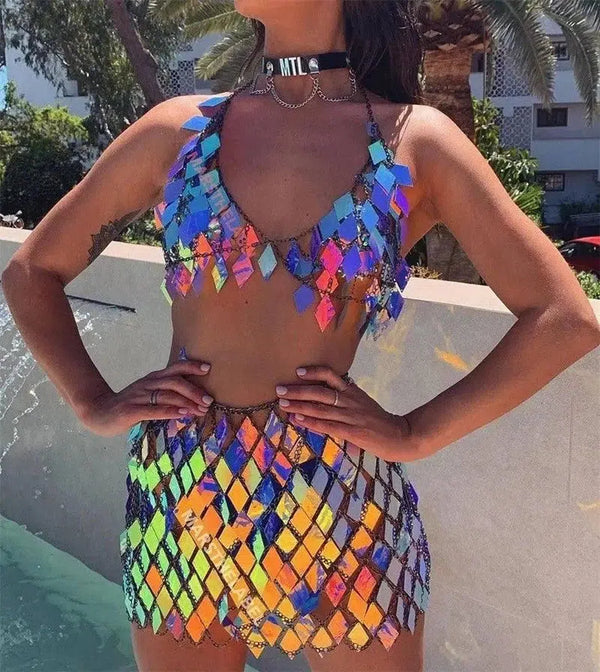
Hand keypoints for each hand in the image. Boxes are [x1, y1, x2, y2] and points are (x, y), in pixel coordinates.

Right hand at [78, 359, 213, 436]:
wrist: (98, 412)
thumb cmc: (129, 405)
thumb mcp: (149, 396)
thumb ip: (167, 395)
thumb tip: (194, 401)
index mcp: (153, 379)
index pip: (175, 368)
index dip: (191, 366)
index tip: (208, 368)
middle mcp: (147, 384)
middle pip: (174, 381)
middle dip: (194, 390)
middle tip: (208, 400)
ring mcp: (139, 396)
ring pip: (167, 394)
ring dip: (186, 401)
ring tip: (201, 409)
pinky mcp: (131, 410)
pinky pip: (154, 409)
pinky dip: (170, 410)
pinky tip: (182, 413)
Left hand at [275, 365, 419, 462]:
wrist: (402, 435)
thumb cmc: (380, 421)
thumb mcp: (364, 404)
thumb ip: (348, 399)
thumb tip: (328, 395)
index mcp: (353, 392)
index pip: (331, 376)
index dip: (314, 372)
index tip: (298, 371)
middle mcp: (350, 401)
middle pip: (319, 392)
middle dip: (297, 390)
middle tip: (279, 389)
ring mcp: (351, 416)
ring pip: (320, 409)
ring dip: (299, 406)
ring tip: (283, 404)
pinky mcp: (352, 432)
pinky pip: (327, 425)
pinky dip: (311, 422)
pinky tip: (298, 420)